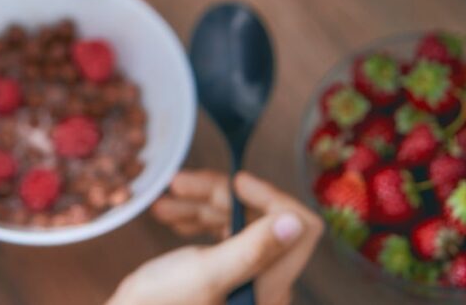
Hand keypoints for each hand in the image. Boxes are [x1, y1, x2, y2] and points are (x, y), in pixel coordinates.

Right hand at [107, 171, 322, 304]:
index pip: (300, 227)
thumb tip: (295, 222)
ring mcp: (246, 280)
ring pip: (238, 224)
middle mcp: (266, 283)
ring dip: (202, 205)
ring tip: (165, 201)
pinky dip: (198, 222)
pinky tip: (172, 219)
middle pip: (261, 220)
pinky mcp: (226, 278)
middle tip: (178, 183)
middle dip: (220, 196)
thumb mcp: (206, 274)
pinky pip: (223, 238)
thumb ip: (253, 248)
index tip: (234, 181)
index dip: (270, 197)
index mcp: (271, 285)